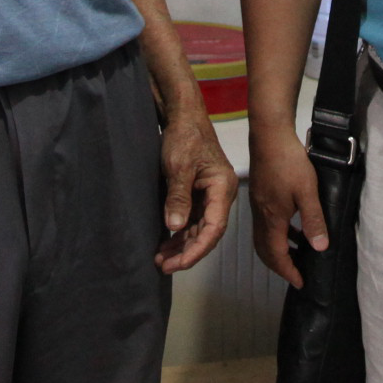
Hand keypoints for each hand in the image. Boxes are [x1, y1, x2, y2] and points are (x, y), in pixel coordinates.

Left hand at [156, 110, 237, 273]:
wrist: (182, 116)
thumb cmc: (185, 136)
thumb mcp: (178, 166)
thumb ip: (178, 197)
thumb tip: (174, 228)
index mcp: (222, 188)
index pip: (214, 228)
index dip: (197, 249)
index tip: (178, 263)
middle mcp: (219, 196)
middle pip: (207, 233)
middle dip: (186, 252)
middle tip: (164, 266)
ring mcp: (209, 196)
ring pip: (198, 229)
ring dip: (180, 246)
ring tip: (160, 259)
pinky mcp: (197, 194)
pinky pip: (191, 220)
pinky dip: (178, 233)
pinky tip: (164, 243)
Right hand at [250, 126, 325, 288]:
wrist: (269, 136)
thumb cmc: (288, 161)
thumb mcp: (307, 192)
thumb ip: (313, 220)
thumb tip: (320, 248)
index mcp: (272, 219)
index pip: (277, 255)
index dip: (288, 271)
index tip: (300, 282)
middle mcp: (261, 216)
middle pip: (265, 251)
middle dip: (280, 266)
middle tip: (297, 274)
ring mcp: (259, 206)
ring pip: (264, 238)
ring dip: (278, 250)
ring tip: (297, 254)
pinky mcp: (260, 196)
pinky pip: (266, 225)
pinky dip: (278, 234)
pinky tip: (292, 228)